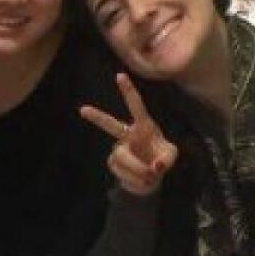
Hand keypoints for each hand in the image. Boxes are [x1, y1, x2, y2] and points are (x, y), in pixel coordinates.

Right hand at [80, 72, 177, 195]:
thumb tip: (154, 167)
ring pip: (124, 158)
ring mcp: (118, 149)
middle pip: (110, 125)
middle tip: (82, 110)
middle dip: (97, 117)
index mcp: (143, 126)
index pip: (136, 106)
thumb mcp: (171, 156)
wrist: (150, 178)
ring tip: (150, 176)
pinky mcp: (113, 163)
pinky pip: (123, 172)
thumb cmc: (161, 158)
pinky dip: (137, 180)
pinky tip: (142, 180)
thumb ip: (166, 159)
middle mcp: (127, 135)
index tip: (119, 75)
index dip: (128, 91)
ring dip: (140, 171)